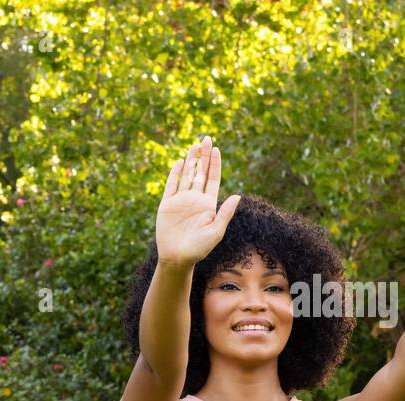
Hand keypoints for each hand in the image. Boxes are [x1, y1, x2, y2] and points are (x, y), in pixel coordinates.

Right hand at [155, 134, 240, 266]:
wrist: (177, 257)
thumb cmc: (199, 248)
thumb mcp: (216, 231)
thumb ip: (225, 213)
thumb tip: (237, 195)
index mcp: (208, 204)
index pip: (213, 179)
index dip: (215, 164)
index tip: (216, 149)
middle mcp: (195, 199)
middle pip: (200, 173)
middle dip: (203, 156)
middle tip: (206, 139)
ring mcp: (181, 201)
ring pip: (186, 175)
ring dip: (190, 160)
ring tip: (194, 145)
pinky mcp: (167, 205)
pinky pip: (171, 186)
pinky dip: (174, 174)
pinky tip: (179, 162)